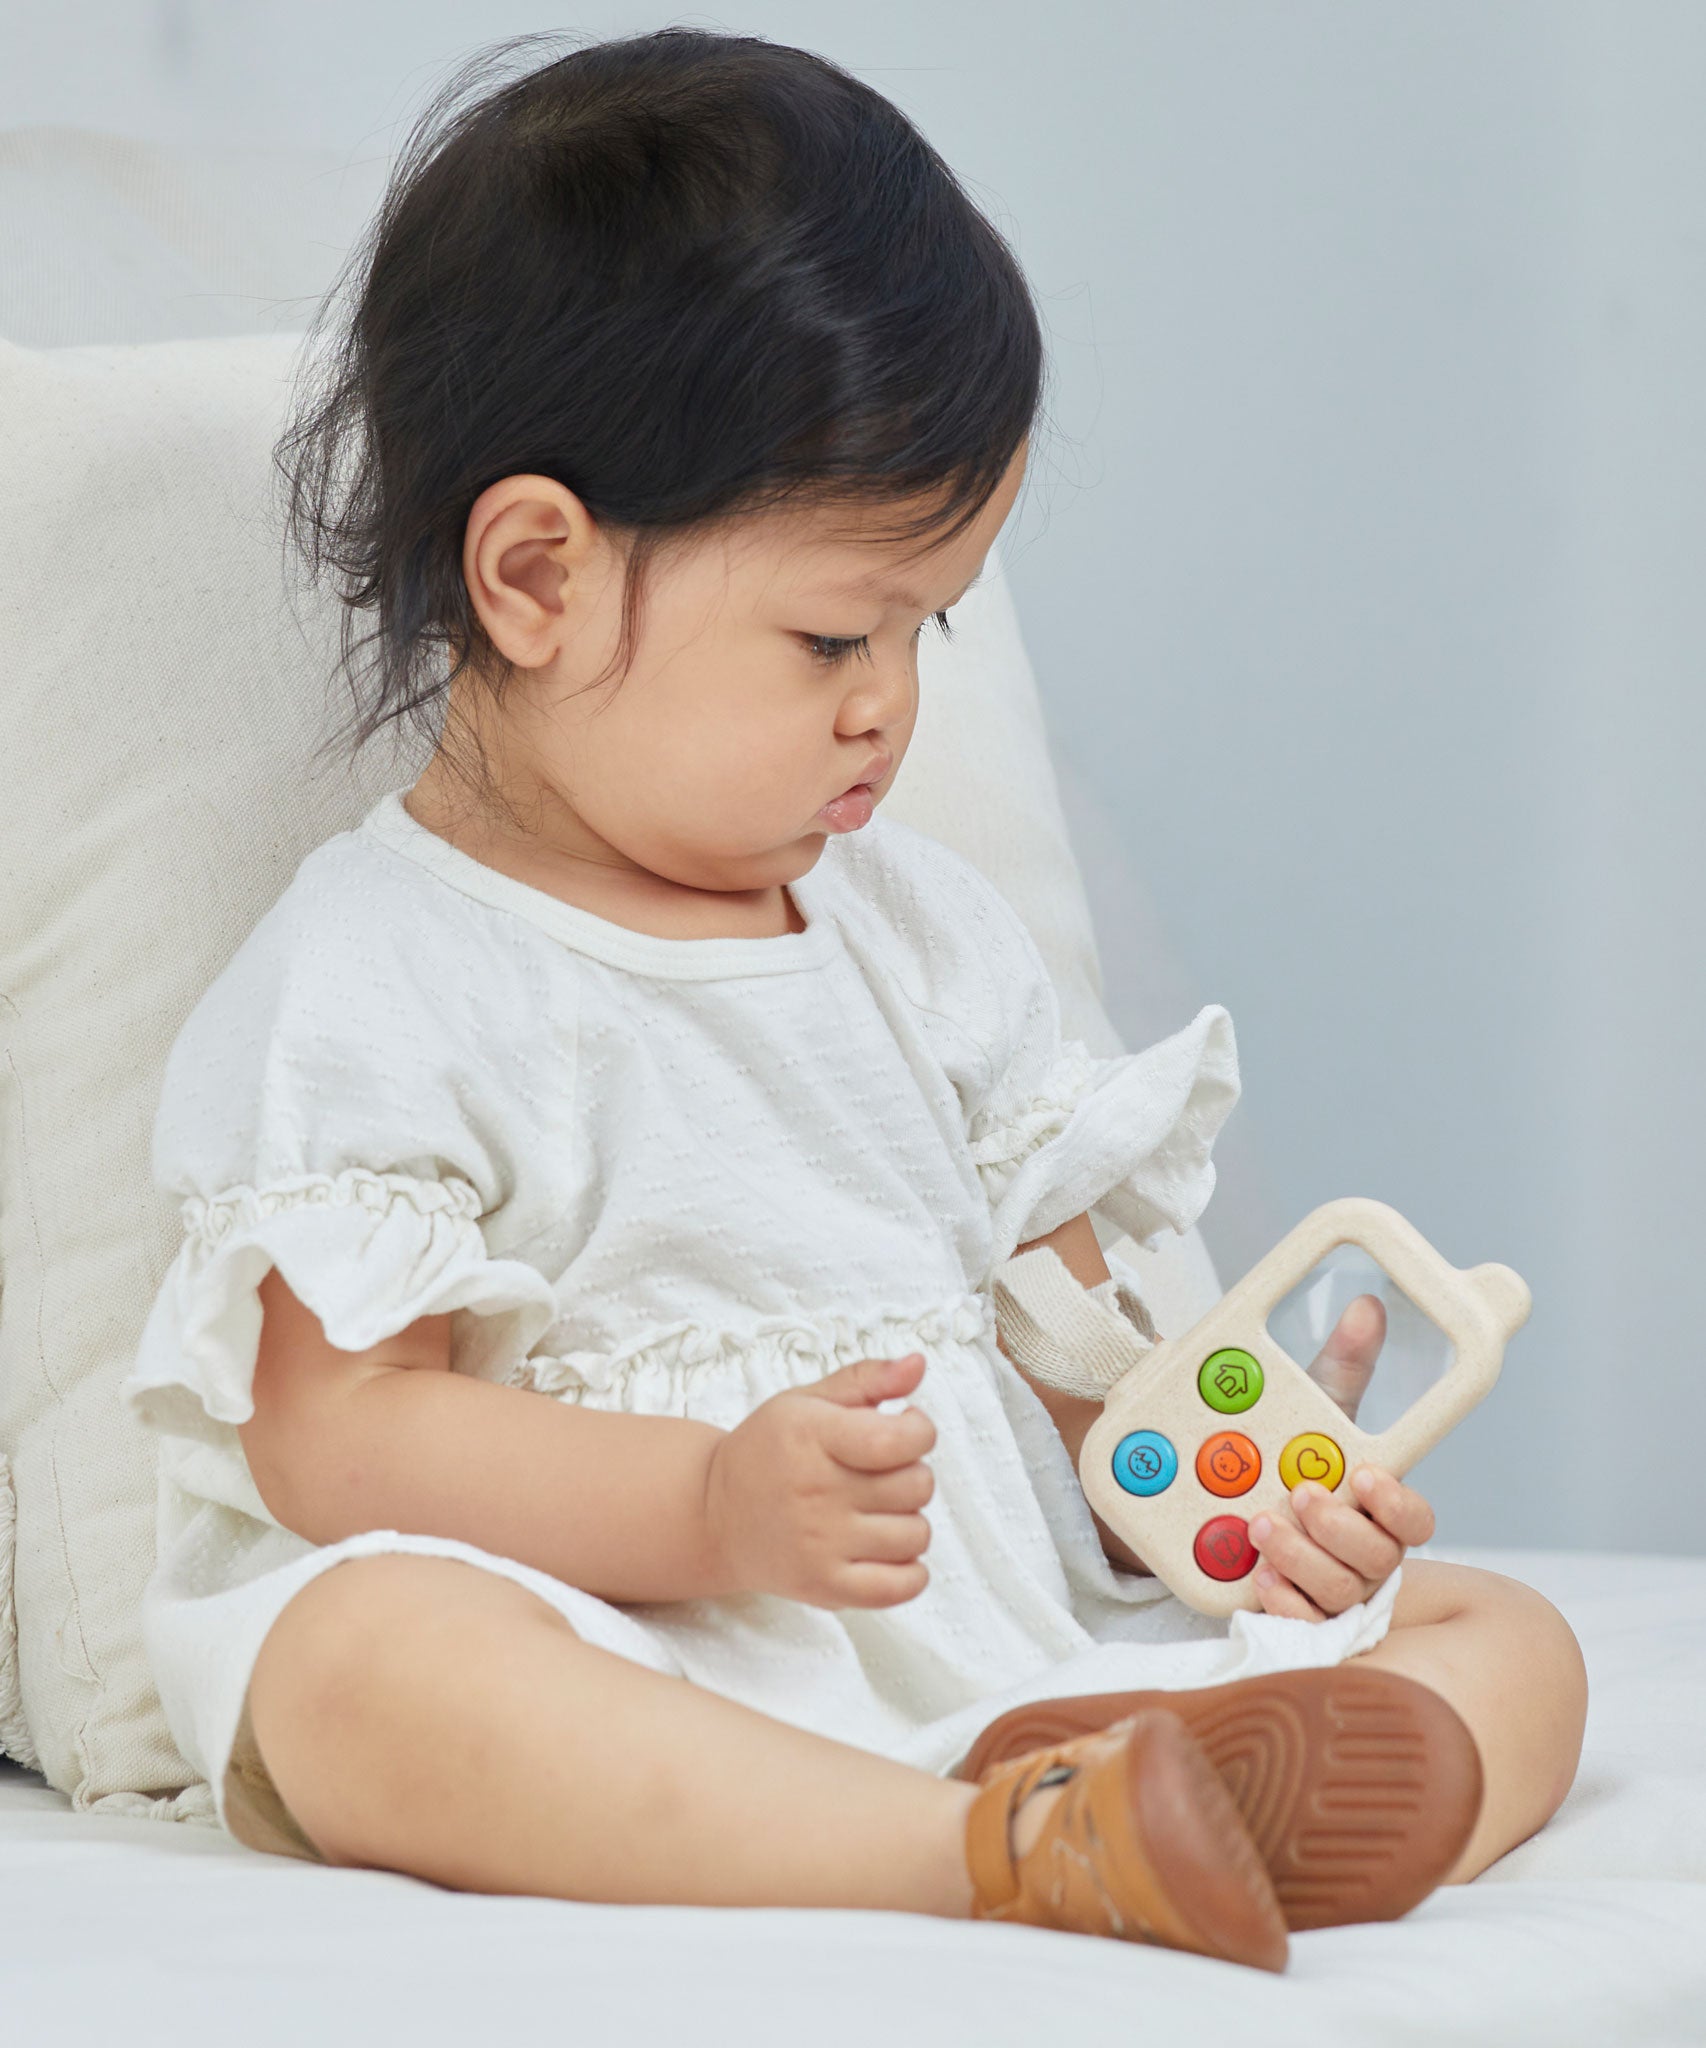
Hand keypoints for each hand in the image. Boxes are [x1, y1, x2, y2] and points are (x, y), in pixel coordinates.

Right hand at [703, 1352, 936, 1609]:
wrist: (713, 1515)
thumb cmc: (768, 1452)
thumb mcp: (807, 1400)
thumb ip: (867, 1379)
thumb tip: (918, 1364)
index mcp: (812, 1437)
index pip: (901, 1440)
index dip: (919, 1431)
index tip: (904, 1430)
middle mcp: (816, 1492)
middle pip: (917, 1486)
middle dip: (911, 1474)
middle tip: (880, 1473)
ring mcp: (820, 1545)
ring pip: (916, 1535)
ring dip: (908, 1520)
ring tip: (876, 1510)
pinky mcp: (824, 1587)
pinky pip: (900, 1587)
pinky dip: (909, 1572)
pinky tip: (886, 1550)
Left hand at [1248, 1294, 1435, 1619]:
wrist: (1194, 1496)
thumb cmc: (1274, 1453)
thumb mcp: (1305, 1406)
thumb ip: (1341, 1364)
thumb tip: (1367, 1306)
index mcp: (1371, 1506)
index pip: (1415, 1521)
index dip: (1397, 1504)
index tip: (1364, 1475)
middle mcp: (1357, 1554)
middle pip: (1378, 1560)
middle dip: (1340, 1528)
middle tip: (1300, 1493)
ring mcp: (1324, 1590)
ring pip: (1338, 1592)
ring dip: (1302, 1558)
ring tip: (1261, 1524)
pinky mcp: (1287, 1615)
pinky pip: (1299, 1625)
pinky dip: (1283, 1603)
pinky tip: (1259, 1577)